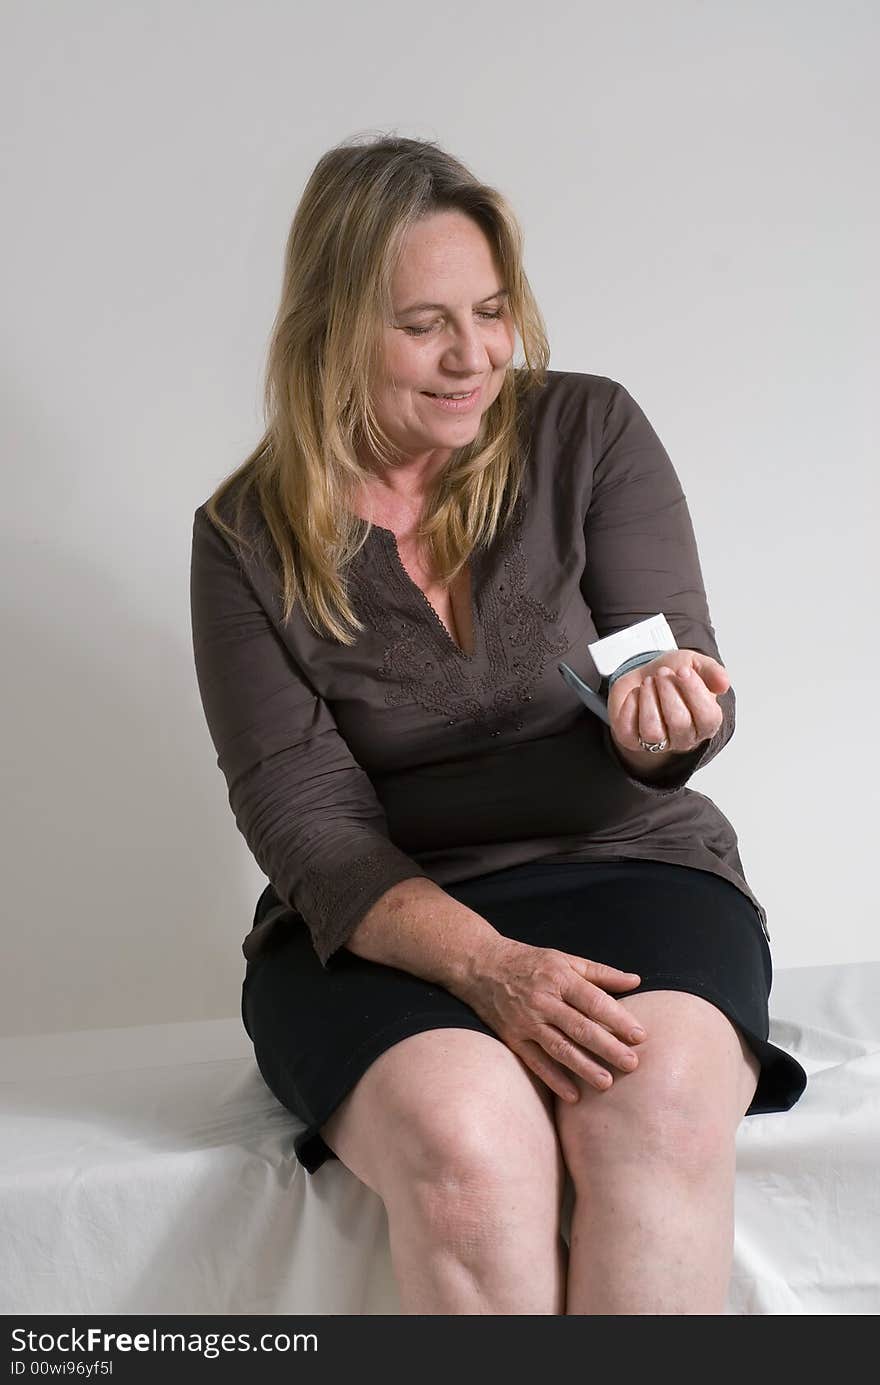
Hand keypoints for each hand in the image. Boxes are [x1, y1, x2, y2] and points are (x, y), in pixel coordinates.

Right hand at [459, 936, 647, 1102]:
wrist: (481, 966)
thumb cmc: (531, 962)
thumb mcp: (565, 959)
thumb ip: (601, 973)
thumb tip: (636, 980)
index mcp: (560, 978)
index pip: (594, 1001)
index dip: (618, 1019)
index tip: (640, 1036)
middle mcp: (543, 1000)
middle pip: (580, 1027)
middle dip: (608, 1047)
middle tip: (632, 1064)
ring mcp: (526, 1021)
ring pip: (559, 1048)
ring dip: (584, 1067)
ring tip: (607, 1083)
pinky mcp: (513, 1038)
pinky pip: (535, 1062)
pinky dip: (554, 1080)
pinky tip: (573, 1095)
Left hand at [607, 650, 729, 755]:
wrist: (644, 676)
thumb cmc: (673, 675)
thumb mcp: (695, 664)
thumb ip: (712, 671)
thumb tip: (724, 683)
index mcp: (706, 723)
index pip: (708, 717)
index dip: (695, 692)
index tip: (683, 671)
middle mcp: (684, 738)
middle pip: (679, 723)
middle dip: (669, 692)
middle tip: (662, 673)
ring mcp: (657, 743)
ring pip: (653, 731)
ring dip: (649, 700)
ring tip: (648, 682)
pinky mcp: (632, 740)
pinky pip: (629, 731)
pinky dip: (630, 706)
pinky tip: (636, 693)